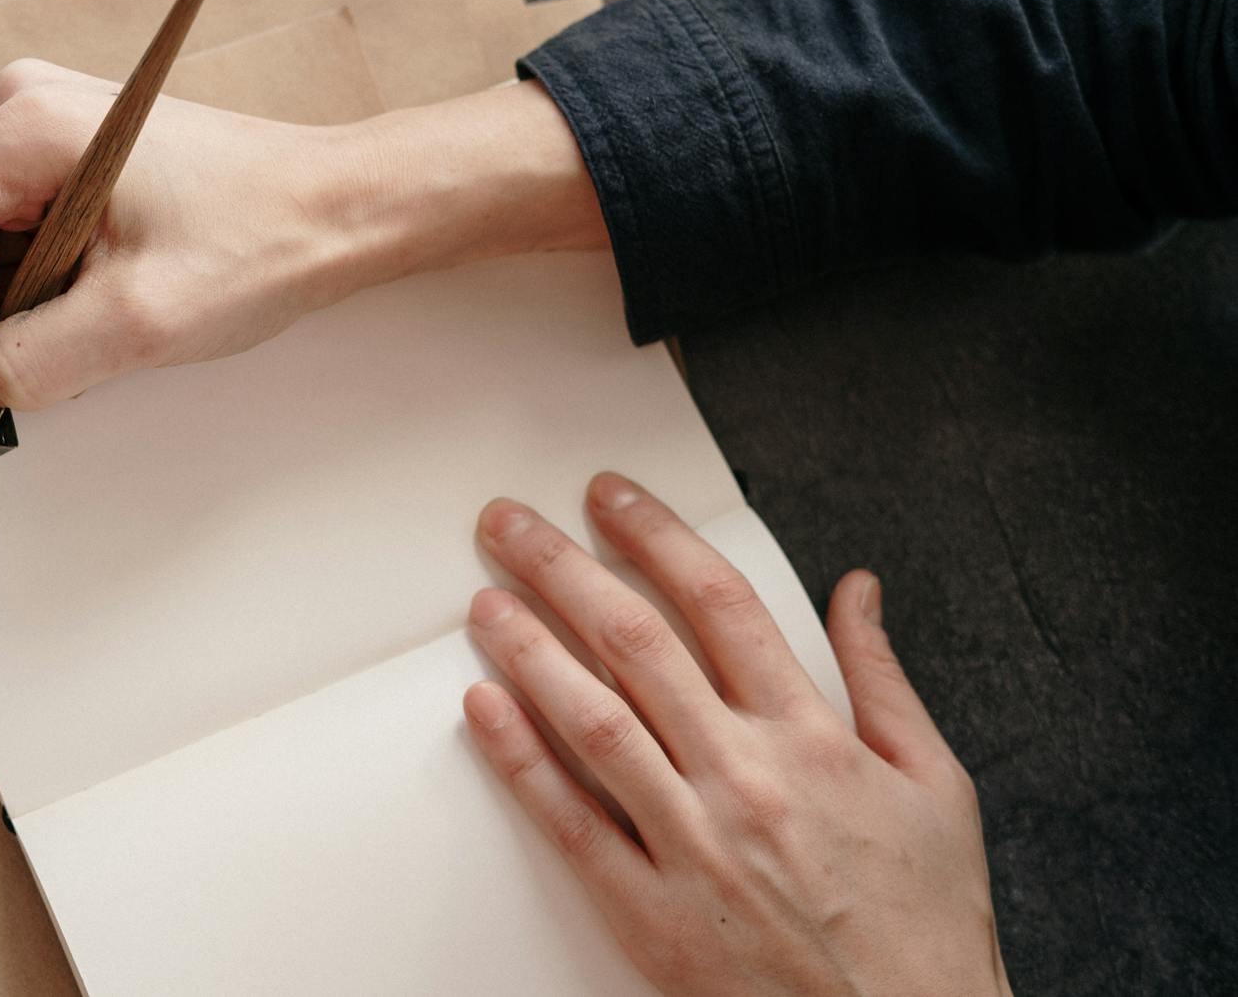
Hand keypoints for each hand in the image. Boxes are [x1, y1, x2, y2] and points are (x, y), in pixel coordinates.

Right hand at [0, 60, 603, 408]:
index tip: (25, 322)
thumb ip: (32, 363)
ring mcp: (42, 120)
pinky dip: (49, 267)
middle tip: (82, 311)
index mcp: (24, 123)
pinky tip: (114, 271)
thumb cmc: (260, 241)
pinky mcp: (67, 147)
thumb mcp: (138, 325)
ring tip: (110, 288)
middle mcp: (20, 103)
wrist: (336, 208)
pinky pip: (10, 223)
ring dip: (25, 284)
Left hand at [463, 473, 1008, 996]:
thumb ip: (883, 675)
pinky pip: (572, 822)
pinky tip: (484, 708)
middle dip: (561, 567)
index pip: (717, 602)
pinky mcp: (653, 912)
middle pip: (635, 642)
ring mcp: (694, 844)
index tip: (608, 497)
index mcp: (813, 737)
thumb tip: (857, 588)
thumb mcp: (936, 784)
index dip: (654, 535)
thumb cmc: (925, 922)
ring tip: (483, 601)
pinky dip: (521, 760)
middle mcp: (746, 777)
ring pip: (592, 720)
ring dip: (528, 648)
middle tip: (509, 524)